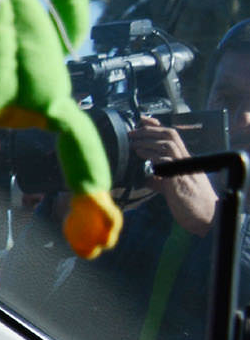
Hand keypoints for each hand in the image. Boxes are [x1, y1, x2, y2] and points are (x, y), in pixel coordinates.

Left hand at [136, 117, 217, 234]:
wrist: (207, 218)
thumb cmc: (191, 205)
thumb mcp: (173, 189)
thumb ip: (160, 181)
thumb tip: (146, 178)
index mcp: (184, 161)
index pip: (172, 136)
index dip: (156, 126)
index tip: (142, 121)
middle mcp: (186, 161)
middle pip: (170, 135)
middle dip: (149, 130)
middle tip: (131, 132)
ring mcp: (185, 168)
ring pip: (168, 144)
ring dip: (148, 141)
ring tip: (133, 142)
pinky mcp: (180, 179)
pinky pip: (167, 161)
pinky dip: (153, 156)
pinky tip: (141, 156)